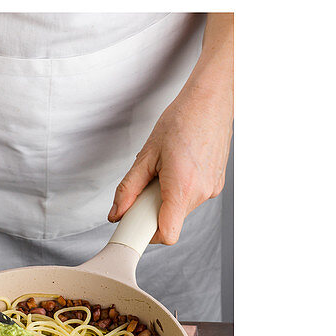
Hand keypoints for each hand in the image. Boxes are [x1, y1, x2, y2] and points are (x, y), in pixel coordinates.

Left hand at [110, 78, 232, 245]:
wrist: (210, 101)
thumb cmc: (183, 119)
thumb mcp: (147, 154)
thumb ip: (129, 187)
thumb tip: (117, 211)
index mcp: (182, 187)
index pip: (167, 235)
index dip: (148, 233)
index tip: (136, 223)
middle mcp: (201, 193)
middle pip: (171, 220)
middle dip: (154, 207)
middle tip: (149, 180)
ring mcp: (212, 189)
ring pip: (181, 208)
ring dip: (169, 195)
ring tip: (168, 166)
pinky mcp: (217, 183)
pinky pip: (193, 196)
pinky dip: (182, 188)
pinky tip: (181, 163)